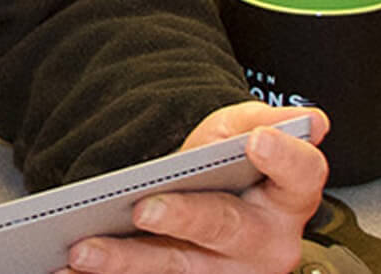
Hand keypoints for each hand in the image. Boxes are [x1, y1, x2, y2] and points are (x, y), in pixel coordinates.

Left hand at [58, 102, 328, 273]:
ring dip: (126, 261)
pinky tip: (69, 266)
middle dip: (184, 218)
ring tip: (83, 250)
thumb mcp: (237, 134)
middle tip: (144, 208)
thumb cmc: (224, 171)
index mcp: (289, 198)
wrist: (199, 202)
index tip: (258, 141)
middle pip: (227, 228)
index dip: (285, 159)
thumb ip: (259, 121)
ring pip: (176, 268)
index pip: (304, 174)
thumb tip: (311, 121)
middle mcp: (265, 244)